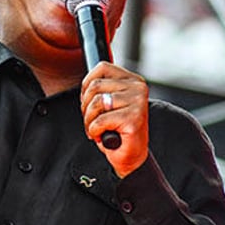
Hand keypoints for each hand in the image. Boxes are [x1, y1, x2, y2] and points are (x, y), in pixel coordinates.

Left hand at [80, 62, 149, 176]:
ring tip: (97, 129)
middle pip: (95, 86)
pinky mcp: (133, 119)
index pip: (102, 68)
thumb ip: (102, 88)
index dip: (87, 85)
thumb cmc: (118, 131)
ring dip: (90, 120)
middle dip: (86, 107)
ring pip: (96, 103)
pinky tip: (103, 135)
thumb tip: (87, 83)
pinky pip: (99, 121)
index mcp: (133, 80)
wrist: (132, 156)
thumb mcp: (109, 102)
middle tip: (92, 120)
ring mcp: (137, 102)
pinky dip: (95, 131)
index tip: (89, 101)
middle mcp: (138, 88)